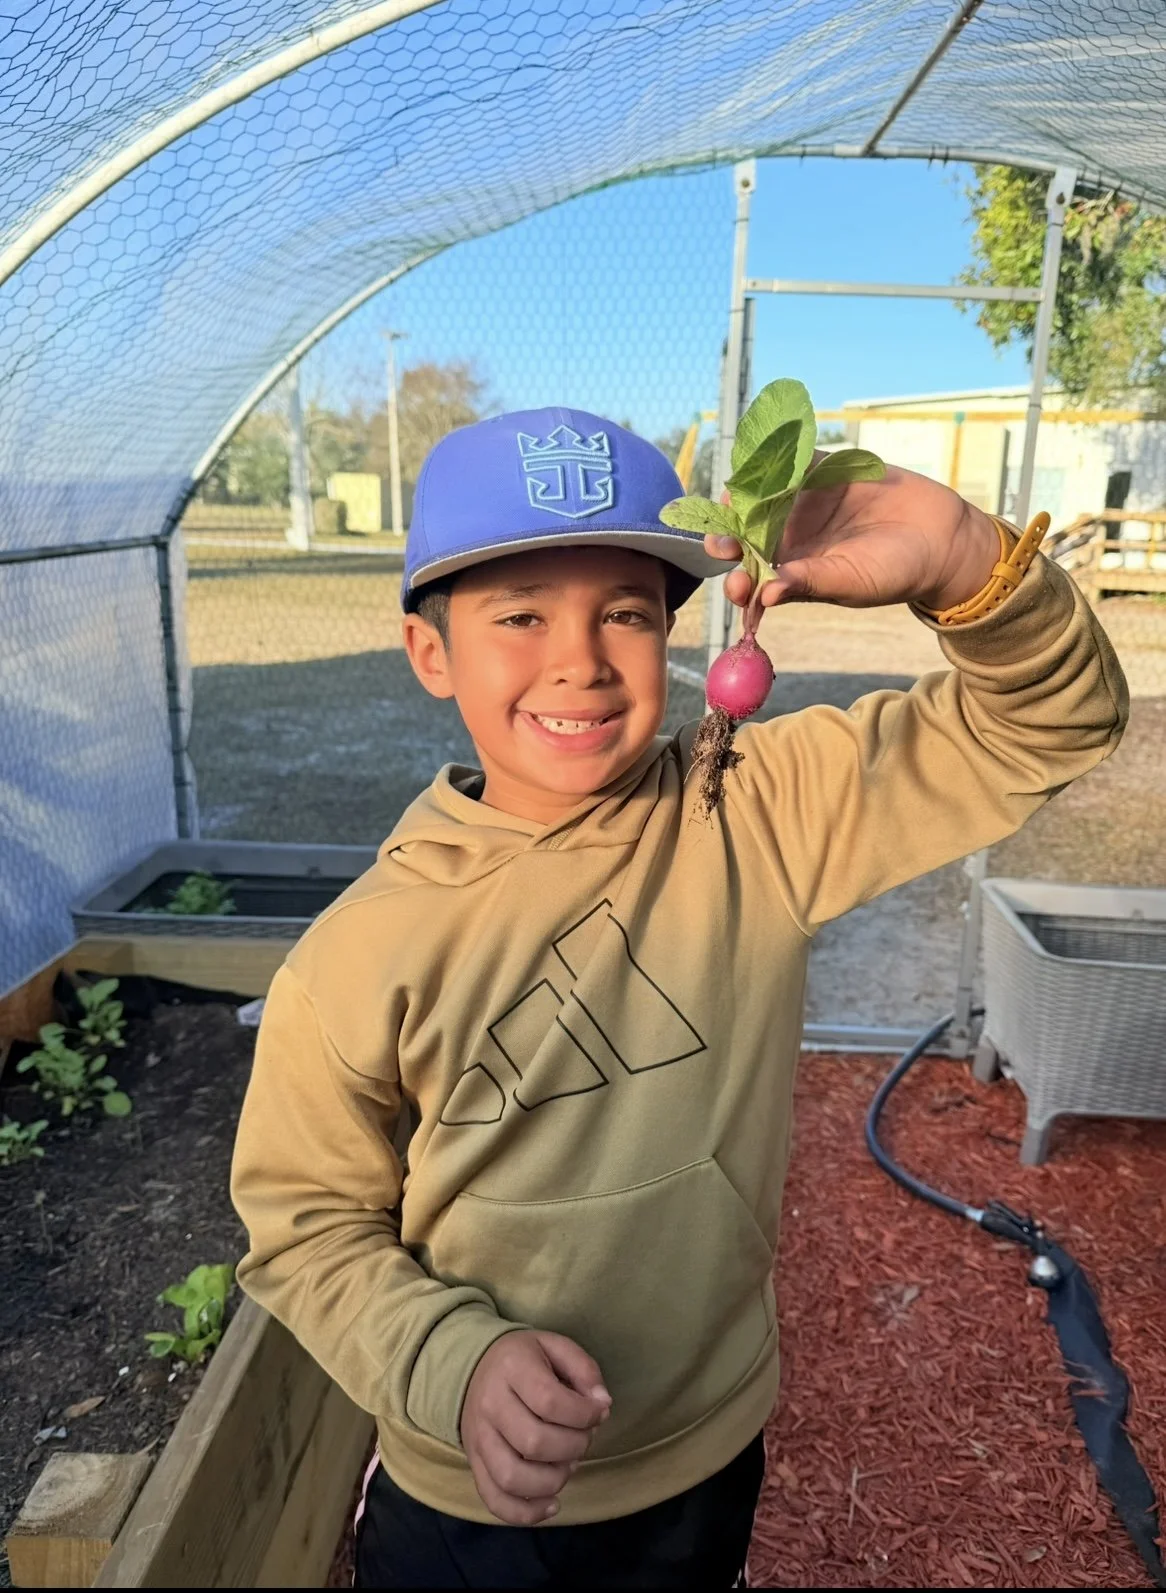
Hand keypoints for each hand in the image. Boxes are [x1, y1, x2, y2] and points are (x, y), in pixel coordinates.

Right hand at [461, 1330, 610, 1524]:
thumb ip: (584, 1370)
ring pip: (512, 1478)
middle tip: (584, 1437)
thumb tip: (603, 1405)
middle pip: (534, 1443)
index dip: (584, 1415)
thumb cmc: (525, 1359)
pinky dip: (526, 1513)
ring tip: (569, 1465)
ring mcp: (478, 1438)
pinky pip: (494, 1500)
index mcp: (512, 1368)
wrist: (476, 1368)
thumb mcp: (556, 1346)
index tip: (600, 1413)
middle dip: (573, 1447)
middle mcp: (489, 1404)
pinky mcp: (474, 1464)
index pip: (550, 1402)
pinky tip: (552, 1504)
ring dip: (553, 1481)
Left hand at [704, 459, 1000, 615]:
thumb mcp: (850, 582)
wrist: (938, 536)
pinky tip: (764, 456)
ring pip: (762, 495)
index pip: (752, 575)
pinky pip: (792, 461)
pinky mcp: (822, 471)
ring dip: (746, 492)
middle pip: (746, 532)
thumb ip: (809, 583)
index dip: (737, 577)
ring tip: (737, 493)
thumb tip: (765, 596)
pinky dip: (776, 457)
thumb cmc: (893, 572)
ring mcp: (803, 502)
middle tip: (723, 537)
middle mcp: (789, 536)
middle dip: (730, 533)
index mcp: (791, 570)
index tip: (735, 581)